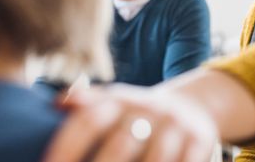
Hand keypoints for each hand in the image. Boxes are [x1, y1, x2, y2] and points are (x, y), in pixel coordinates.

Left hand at [43, 83, 218, 161]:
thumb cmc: (137, 114)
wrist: (191, 107)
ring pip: (154, 161)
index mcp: (119, 99)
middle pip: (120, 144)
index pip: (88, 121)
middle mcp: (148, 108)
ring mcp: (176, 125)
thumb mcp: (113, 103)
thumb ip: (86, 104)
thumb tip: (55, 104)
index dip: (66, 148)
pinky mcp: (200, 141)